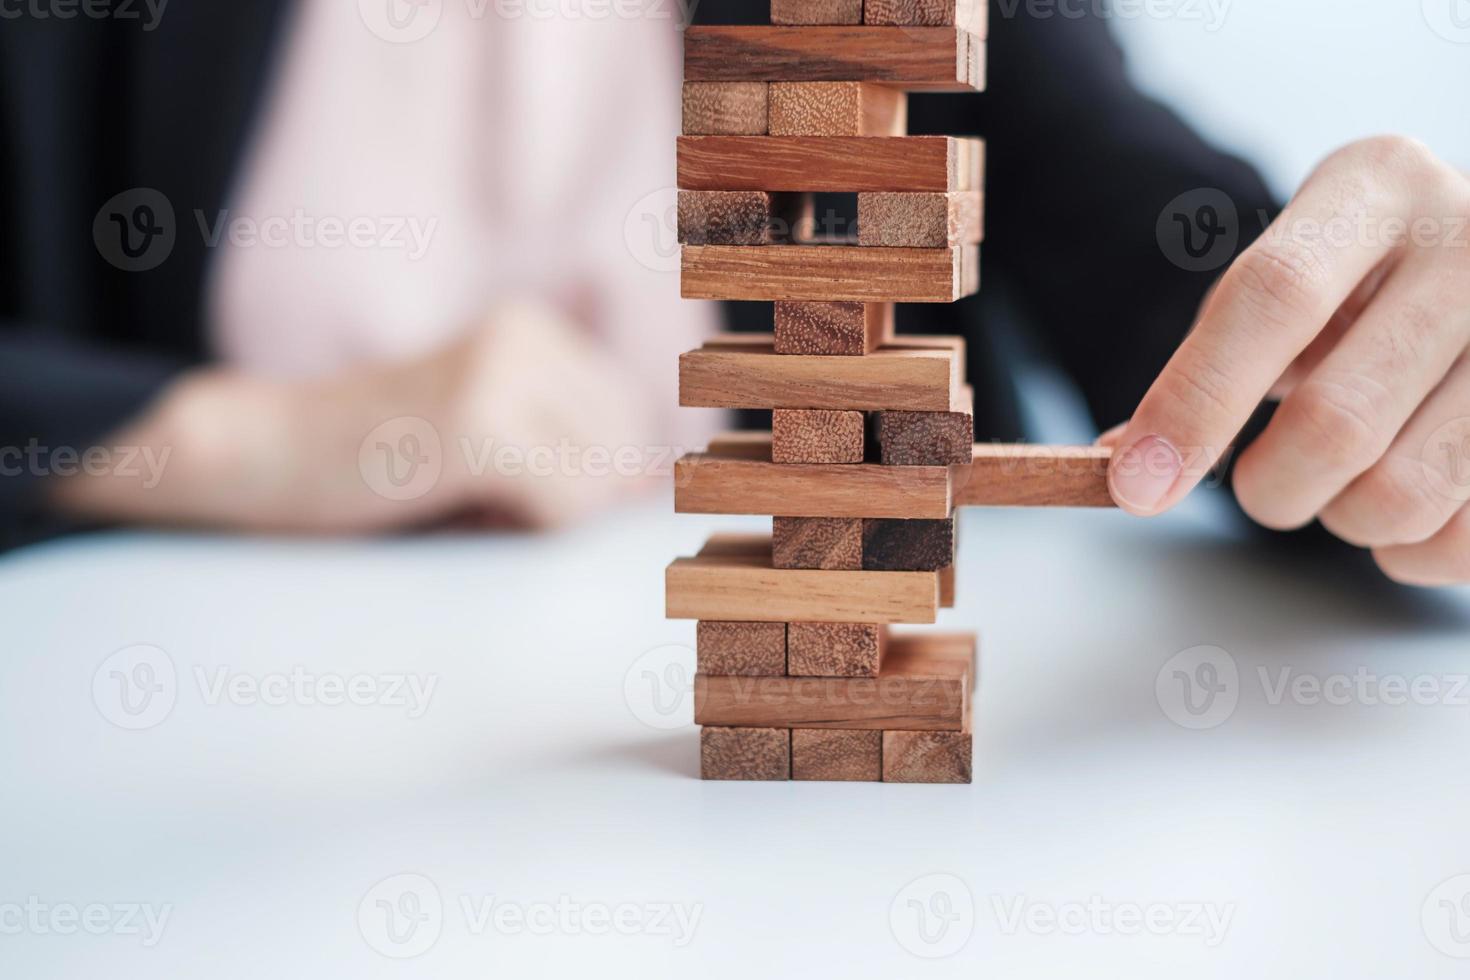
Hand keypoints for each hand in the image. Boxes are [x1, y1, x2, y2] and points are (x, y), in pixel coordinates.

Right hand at [50, 302, 655, 532]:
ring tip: (461, 501)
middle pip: (626, 456)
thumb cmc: (377, 472)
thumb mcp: (490, 451)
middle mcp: (526, 333)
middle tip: (479, 503)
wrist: (256, 458)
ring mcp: (501, 370)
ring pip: (602, 484)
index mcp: (534, 330)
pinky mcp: (477, 420)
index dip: (591, 487)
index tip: (523, 501)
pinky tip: (454, 512)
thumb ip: (573, 459)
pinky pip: (566, 506)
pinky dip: (526, 535)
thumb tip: (658, 493)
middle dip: (573, 504)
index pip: (631, 429)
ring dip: (545, 523)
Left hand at [1103, 136, 1469, 585]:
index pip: (1273, 297)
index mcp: (1378, 185)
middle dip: (1270, 487)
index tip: (1137, 484)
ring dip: (1341, 520)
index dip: (1195, 402)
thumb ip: (1208, 362)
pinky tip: (1402, 507)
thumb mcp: (1287, 279)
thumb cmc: (1359, 285)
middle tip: (1262, 488)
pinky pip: (1462, 538)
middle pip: (1337, 419)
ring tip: (1344, 480)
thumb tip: (1129, 465)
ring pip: (1402, 493)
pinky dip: (1406, 550)